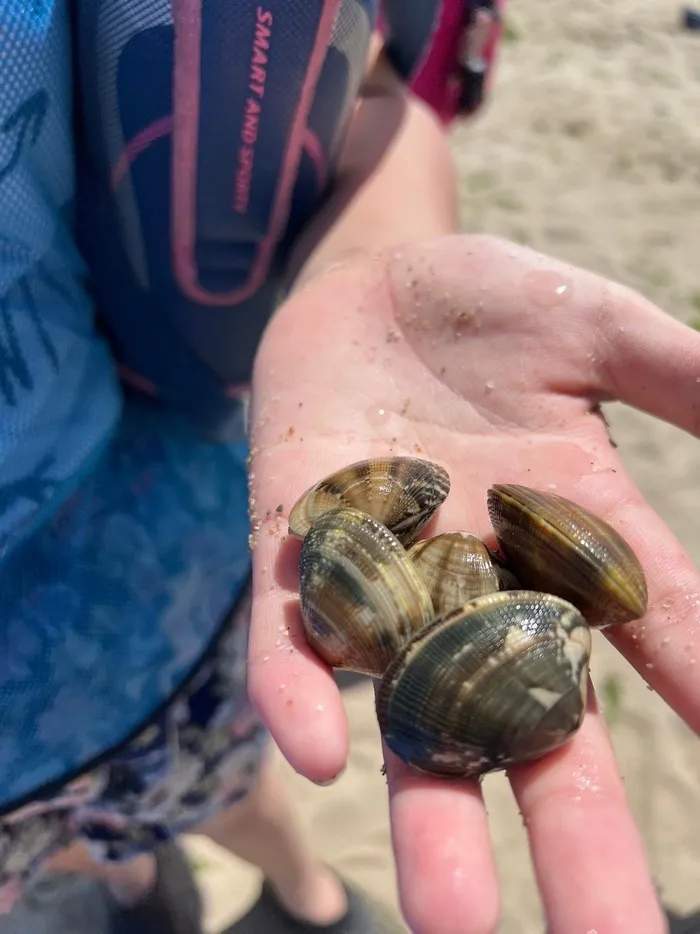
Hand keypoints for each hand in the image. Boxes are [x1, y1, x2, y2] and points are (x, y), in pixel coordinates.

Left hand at [247, 234, 699, 933]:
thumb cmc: (483, 303)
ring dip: (431, 817)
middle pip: (540, 725)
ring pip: (413, 715)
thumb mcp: (592, 327)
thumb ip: (678, 375)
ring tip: (454, 925)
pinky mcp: (301, 547)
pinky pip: (295, 636)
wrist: (363, 285)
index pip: (660, 633)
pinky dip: (301, 688)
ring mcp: (390, 574)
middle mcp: (487, 581)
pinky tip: (320, 753)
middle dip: (576, 835)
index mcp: (572, 535)